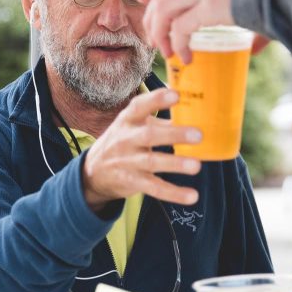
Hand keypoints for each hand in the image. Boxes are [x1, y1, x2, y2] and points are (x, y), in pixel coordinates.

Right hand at [81, 88, 201, 210]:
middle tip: (198, 135)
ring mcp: (127, 161)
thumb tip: (193, 115)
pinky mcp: (131, 182)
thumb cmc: (124, 141)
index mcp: (128, 120)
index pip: (140, 106)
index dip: (157, 100)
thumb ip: (160, 122)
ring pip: (152, 162)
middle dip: (174, 135)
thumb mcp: (134, 126)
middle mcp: (126, 139)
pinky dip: (173, 193)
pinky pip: (153, 188)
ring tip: (197, 166)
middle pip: (149, 135)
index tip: (176, 95)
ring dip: (175, 164)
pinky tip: (191, 196)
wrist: (93, 171)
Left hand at [139, 0, 250, 63]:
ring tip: (168, 53)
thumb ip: (251, 27)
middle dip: (152, 17)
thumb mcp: (258, 6)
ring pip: (164, 8)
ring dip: (160, 32)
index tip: (145, 1)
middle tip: (155, 40)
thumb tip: (252, 48)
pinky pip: (181, 27)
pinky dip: (178, 44)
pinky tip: (186, 57)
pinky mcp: (210, 6)